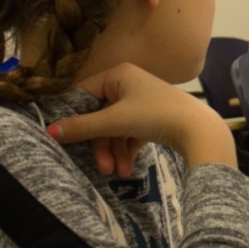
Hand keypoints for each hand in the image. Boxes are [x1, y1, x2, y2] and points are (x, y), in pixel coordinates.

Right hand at [47, 63, 236, 172]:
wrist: (200, 130)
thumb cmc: (156, 116)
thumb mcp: (116, 122)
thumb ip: (83, 126)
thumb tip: (48, 130)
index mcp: (118, 74)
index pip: (83, 94)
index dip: (74, 117)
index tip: (63, 138)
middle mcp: (128, 83)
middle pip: (100, 116)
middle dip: (101, 144)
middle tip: (103, 168)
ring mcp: (141, 101)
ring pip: (116, 128)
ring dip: (114, 152)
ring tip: (118, 173)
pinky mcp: (152, 117)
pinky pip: (130, 133)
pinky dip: (127, 150)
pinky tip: (128, 168)